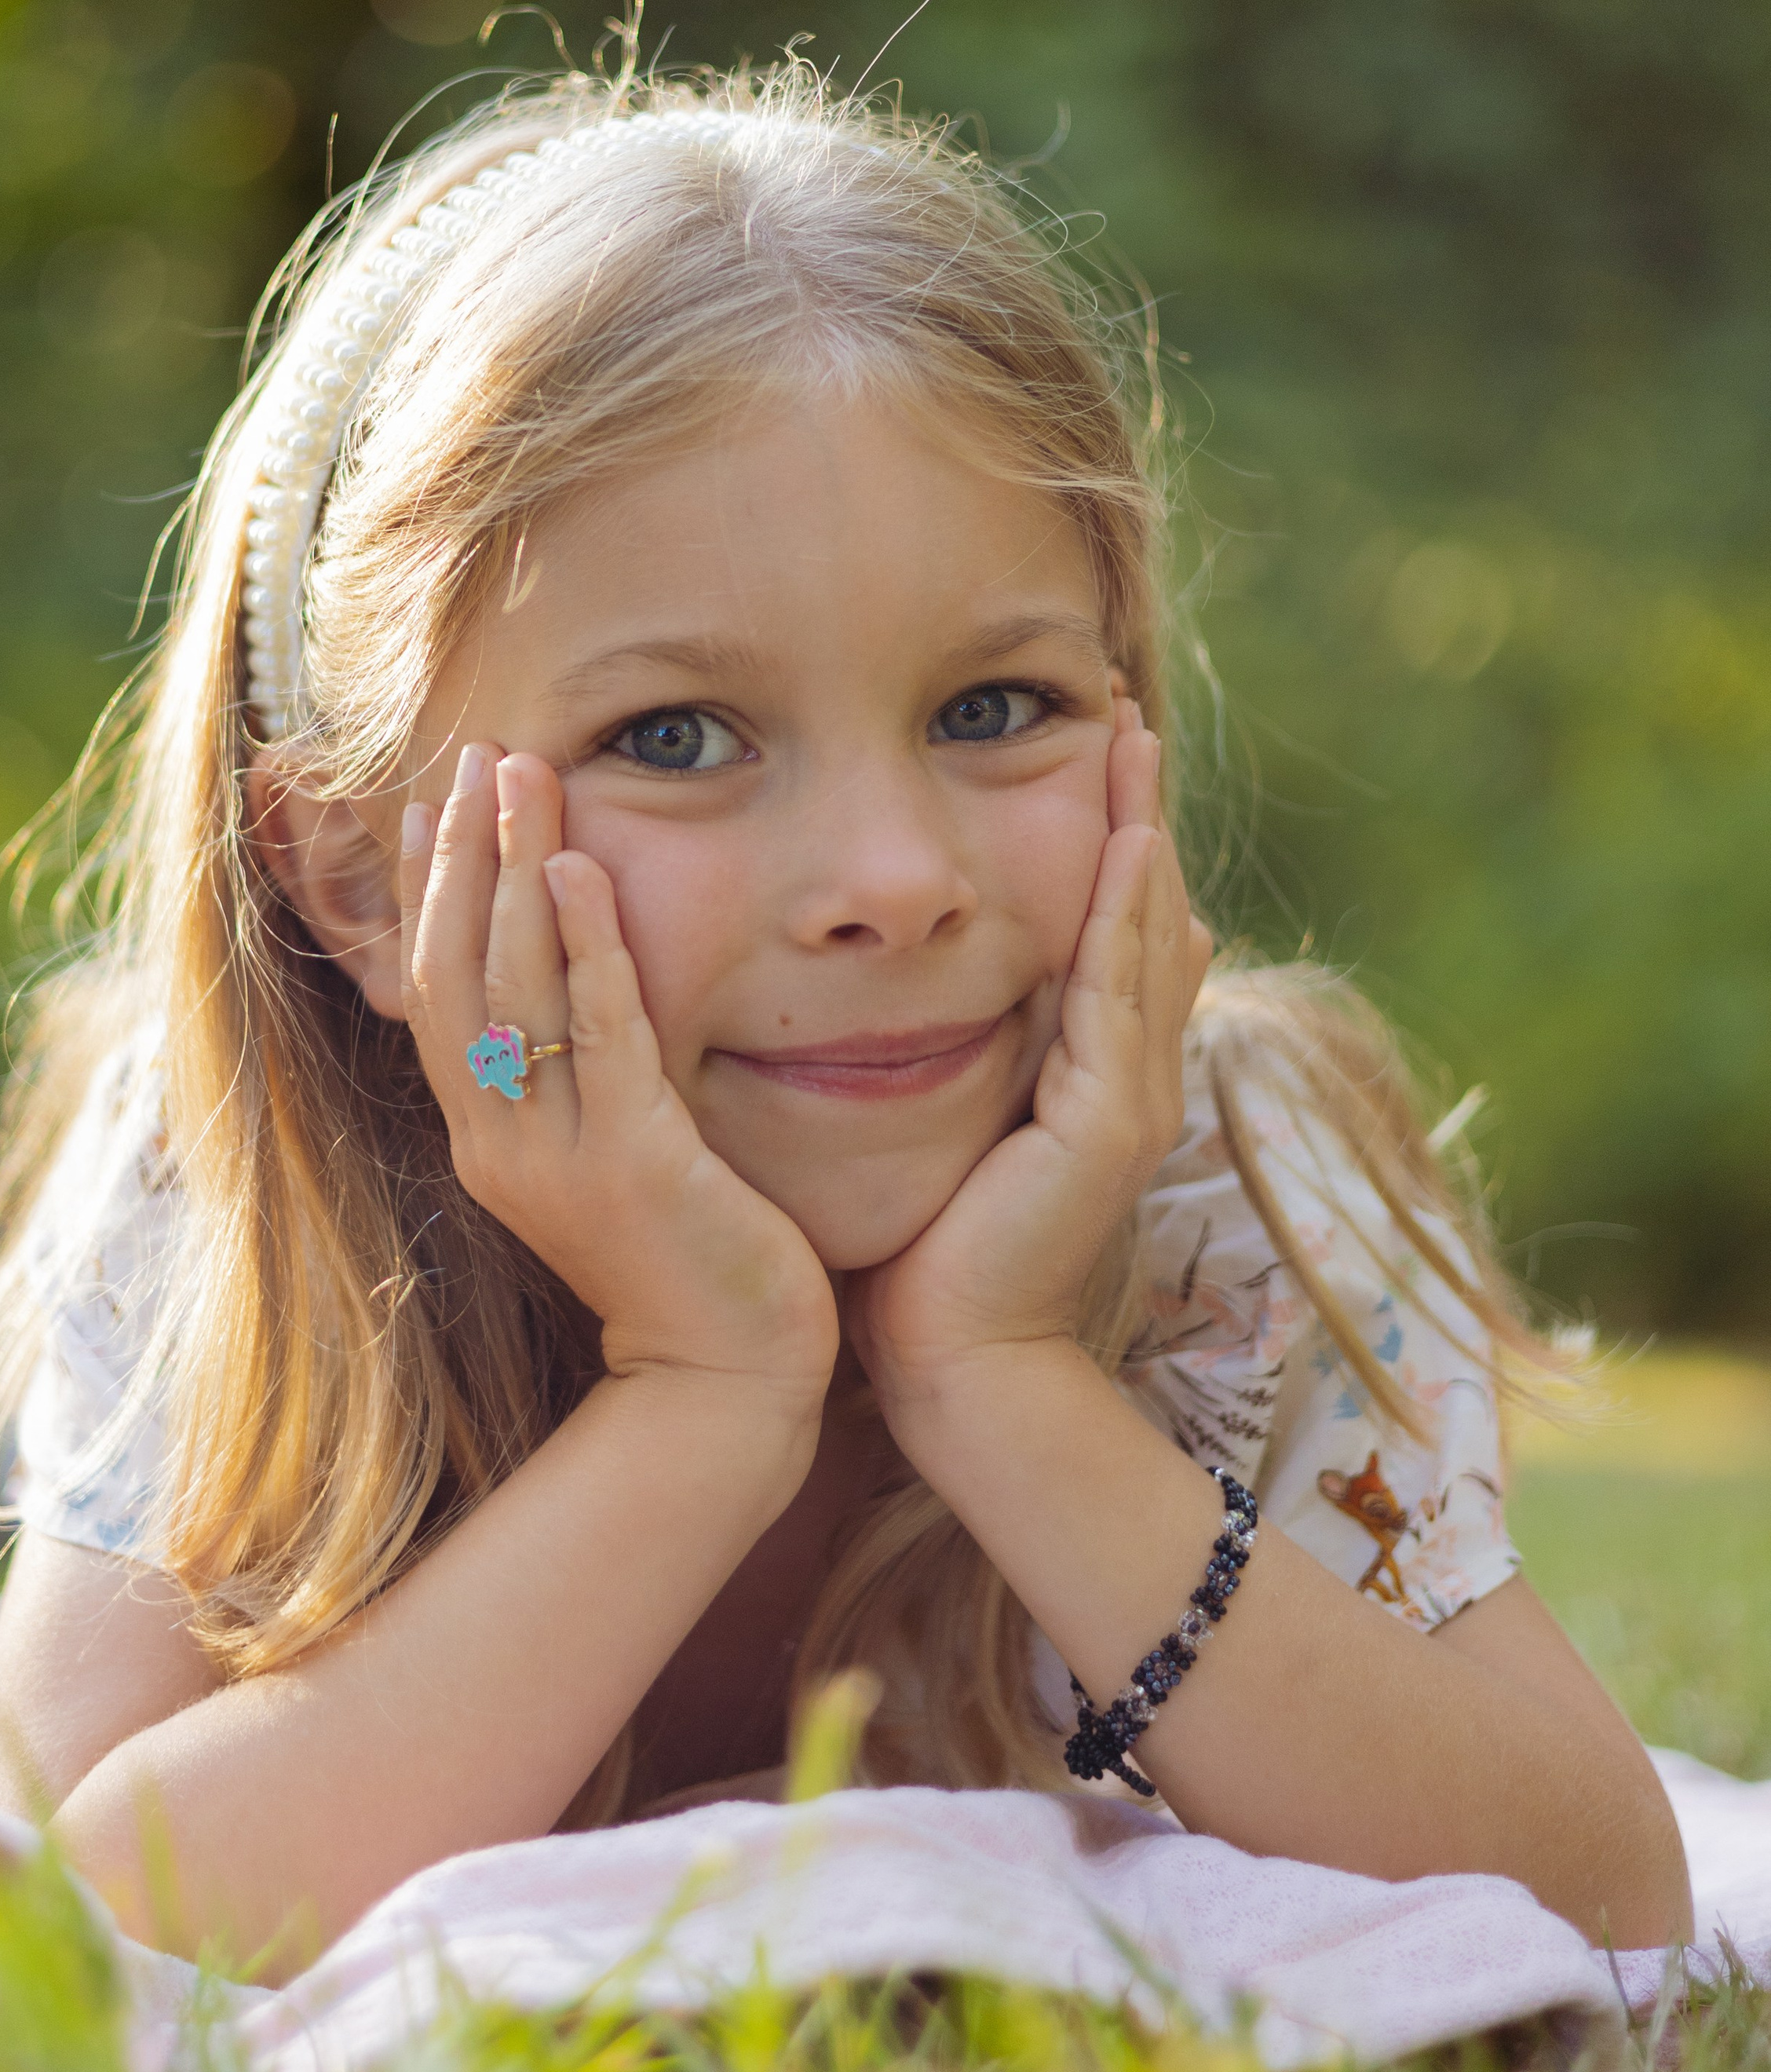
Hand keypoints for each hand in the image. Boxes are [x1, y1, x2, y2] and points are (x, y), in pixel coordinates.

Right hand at [401, 746, 838, 1414]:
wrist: (728, 1379)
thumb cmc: (687, 1261)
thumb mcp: (610, 1157)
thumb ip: (585, 1078)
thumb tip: (575, 991)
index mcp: (491, 1141)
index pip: (437, 994)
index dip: (430, 895)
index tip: (436, 802)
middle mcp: (504, 1143)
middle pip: (457, 972)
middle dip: (463, 855)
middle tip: (475, 754)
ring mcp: (558, 1157)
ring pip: (513, 987)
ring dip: (513, 868)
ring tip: (519, 773)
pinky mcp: (633, 1165)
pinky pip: (602, 1032)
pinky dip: (588, 943)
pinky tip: (584, 867)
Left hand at [847, 700, 1211, 1415]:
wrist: (957, 1366)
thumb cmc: (928, 1255)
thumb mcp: (950, 1120)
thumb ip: (961, 1051)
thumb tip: (934, 982)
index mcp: (1092, 1071)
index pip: (1111, 924)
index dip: (1108, 831)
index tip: (1087, 741)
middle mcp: (1129, 1075)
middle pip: (1142, 909)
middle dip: (1133, 804)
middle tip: (1116, 705)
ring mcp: (1130, 1099)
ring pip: (1142, 935)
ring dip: (1137, 831)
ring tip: (1127, 738)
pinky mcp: (1108, 1126)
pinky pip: (1117, 996)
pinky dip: (1120, 918)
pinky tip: (1122, 848)